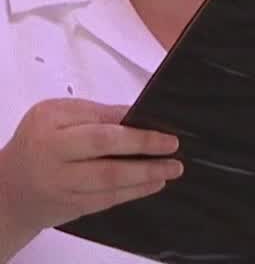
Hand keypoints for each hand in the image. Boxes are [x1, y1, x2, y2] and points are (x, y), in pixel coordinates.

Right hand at [0, 99, 182, 241]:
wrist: (9, 188)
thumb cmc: (40, 142)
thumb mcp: (57, 115)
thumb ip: (95, 113)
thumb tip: (137, 114)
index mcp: (49, 124)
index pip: (99, 126)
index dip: (134, 132)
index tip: (164, 132)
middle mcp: (52, 154)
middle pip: (104, 153)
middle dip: (144, 150)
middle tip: (174, 148)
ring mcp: (60, 184)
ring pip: (108, 181)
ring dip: (145, 175)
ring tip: (172, 169)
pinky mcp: (69, 206)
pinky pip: (106, 200)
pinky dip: (133, 192)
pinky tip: (153, 184)